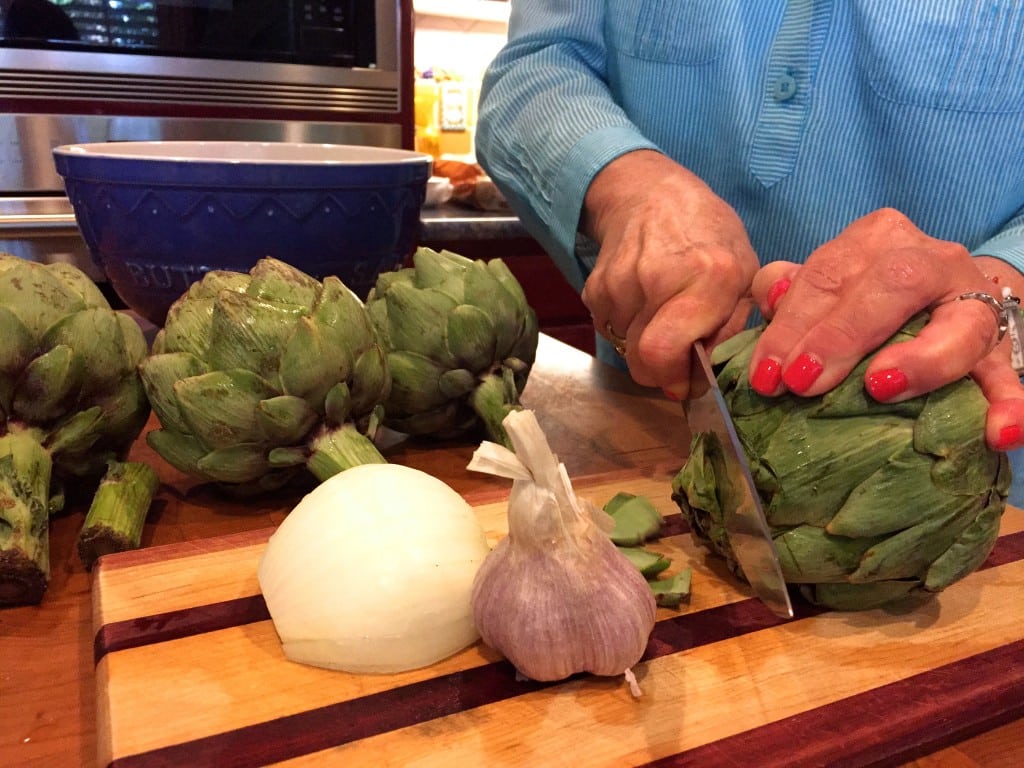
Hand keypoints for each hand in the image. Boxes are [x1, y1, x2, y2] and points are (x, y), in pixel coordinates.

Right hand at [580, 150, 757, 397]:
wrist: (650, 193)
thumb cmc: (708, 234)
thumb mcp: (743, 274)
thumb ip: (733, 328)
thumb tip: (704, 377)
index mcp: (708, 278)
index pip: (664, 354)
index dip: (673, 380)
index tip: (684, 382)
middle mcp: (657, 279)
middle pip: (640, 360)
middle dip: (659, 370)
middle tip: (675, 355)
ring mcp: (619, 281)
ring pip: (625, 347)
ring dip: (643, 343)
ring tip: (662, 312)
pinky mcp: (595, 286)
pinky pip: (609, 329)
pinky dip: (626, 326)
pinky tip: (642, 300)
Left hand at [750, 208, 1023, 451]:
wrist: (945, 304)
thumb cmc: (865, 300)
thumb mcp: (826, 283)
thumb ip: (794, 286)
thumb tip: (770, 296)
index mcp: (879, 241)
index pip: (829, 272)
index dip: (793, 323)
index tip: (768, 373)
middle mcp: (932, 259)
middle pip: (892, 285)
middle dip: (842, 336)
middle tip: (804, 382)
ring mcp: (975, 305)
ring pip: (962, 324)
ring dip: (923, 361)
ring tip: (880, 388)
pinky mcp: (1004, 349)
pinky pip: (1012, 377)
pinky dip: (1013, 406)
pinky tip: (999, 433)